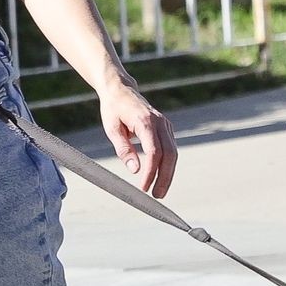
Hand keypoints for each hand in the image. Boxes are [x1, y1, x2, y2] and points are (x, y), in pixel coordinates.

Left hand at [100, 78, 176, 196]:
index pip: (154, 151)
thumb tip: (134, 170)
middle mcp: (160, 122)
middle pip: (169, 154)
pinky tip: (161, 178)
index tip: (144, 188)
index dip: (151, 172)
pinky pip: (171, 149)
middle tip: (157, 195)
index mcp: (145, 122)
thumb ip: (123, 149)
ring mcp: (165, 125)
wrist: (121, 90)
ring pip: (173, 153)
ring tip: (160, 191)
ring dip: (168, 174)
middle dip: (165, 177)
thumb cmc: (113, 109)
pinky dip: (168, 165)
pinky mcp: (166, 128)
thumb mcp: (112, 129)